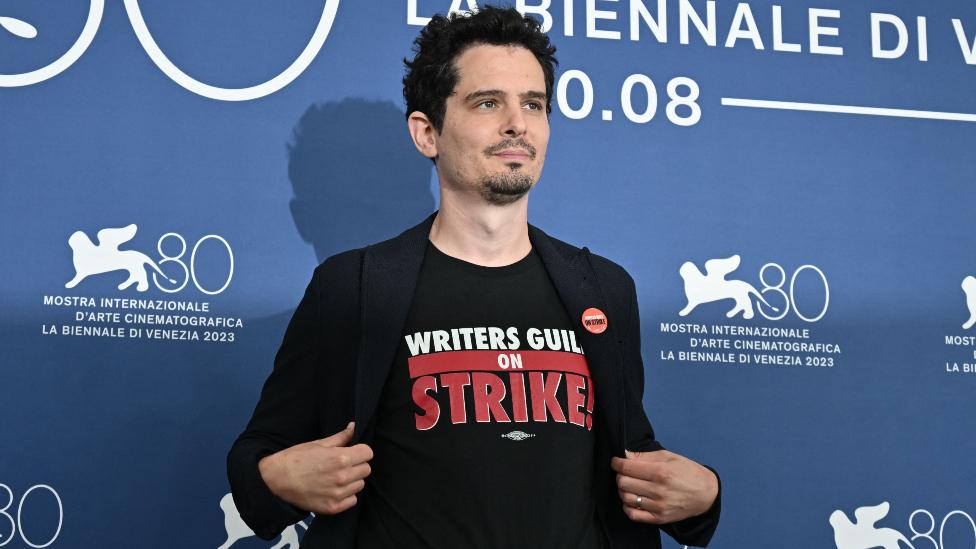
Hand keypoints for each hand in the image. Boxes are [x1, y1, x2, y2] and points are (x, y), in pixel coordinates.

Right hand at [258, 421, 372, 514]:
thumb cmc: (296, 458)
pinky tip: (333, 489)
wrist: (275, 479)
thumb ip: (340, 437)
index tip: (353, 452)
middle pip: (366, 469)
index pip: (368, 453)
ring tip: (336, 477)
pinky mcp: (332, 507)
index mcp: (340, 458)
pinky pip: (352, 500)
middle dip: (357, 465)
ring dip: (352, 480)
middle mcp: (342, 477)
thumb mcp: (318, 444)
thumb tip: (353, 426)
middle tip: (342, 464)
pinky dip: (346, 495)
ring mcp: (337, 494)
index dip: (360, 451)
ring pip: (360, 485)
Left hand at [610, 449, 717, 524]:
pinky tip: (633, 499)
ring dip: (623, 490)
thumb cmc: (688, 472)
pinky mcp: (659, 518)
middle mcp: (658, 490)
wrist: (706, 494)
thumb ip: (646, 456)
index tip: (616, 461)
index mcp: (661, 472)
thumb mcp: (670, 457)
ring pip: (626, 498)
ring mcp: (658, 506)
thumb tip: (625, 455)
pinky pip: (633, 514)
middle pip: (623, 482)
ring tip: (630, 485)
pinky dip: (627, 506)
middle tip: (625, 472)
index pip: (627, 467)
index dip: (617, 463)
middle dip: (620, 475)